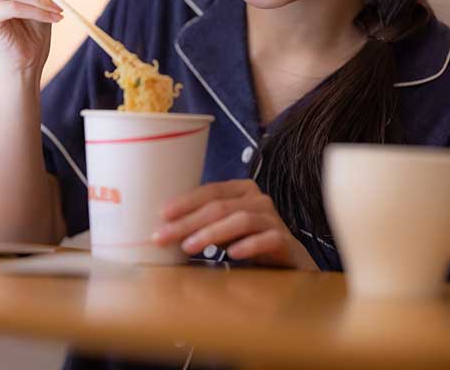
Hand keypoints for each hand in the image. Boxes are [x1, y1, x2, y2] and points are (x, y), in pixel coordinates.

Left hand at [151, 179, 318, 270]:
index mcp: (241, 190)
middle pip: (219, 207)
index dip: (185, 201)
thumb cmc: (247, 239)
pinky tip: (232, 254)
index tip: (162, 215)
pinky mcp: (284, 240)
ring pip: (240, 220)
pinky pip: (266, 239)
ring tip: (188, 247)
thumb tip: (162, 227)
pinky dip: (248, 245)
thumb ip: (201, 222)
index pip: (209, 191)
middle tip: (164, 237)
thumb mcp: (223, 227)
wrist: (288, 259)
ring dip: (211, 233)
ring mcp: (273, 218)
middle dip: (188, 222)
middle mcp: (258, 199)